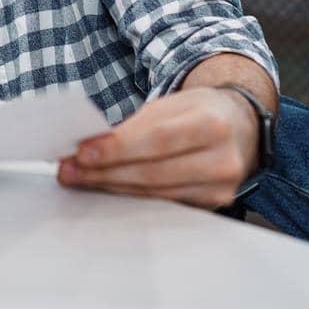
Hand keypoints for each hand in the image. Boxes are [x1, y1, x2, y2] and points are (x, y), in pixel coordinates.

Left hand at [57, 87, 260, 208]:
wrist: (240, 126)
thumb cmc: (198, 111)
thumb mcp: (171, 105)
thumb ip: (135, 125)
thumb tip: (89, 145)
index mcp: (212, 122)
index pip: (157, 139)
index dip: (117, 149)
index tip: (81, 152)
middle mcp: (222, 159)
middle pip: (153, 172)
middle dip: (104, 173)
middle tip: (69, 171)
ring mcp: (220, 187)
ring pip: (154, 193)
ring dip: (111, 188)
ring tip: (79, 180)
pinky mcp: (213, 204)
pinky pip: (164, 203)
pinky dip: (131, 197)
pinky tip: (107, 189)